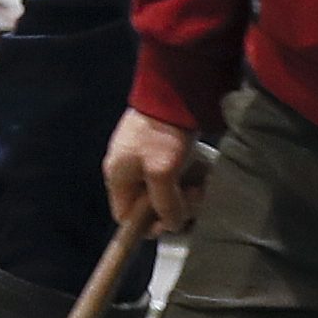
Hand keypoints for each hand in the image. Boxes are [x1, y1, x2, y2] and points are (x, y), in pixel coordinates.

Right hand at [104, 111, 205, 238]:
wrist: (174, 92)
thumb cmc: (162, 134)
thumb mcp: (162, 173)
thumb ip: (165, 203)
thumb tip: (171, 224)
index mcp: (117, 176)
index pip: (125, 217)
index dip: (147, 226)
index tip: (172, 222)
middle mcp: (126, 168)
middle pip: (146, 204)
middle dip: (171, 207)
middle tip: (193, 199)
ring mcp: (142, 156)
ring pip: (161, 189)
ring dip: (182, 193)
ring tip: (200, 186)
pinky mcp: (159, 146)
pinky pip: (171, 173)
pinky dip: (185, 178)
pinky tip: (199, 173)